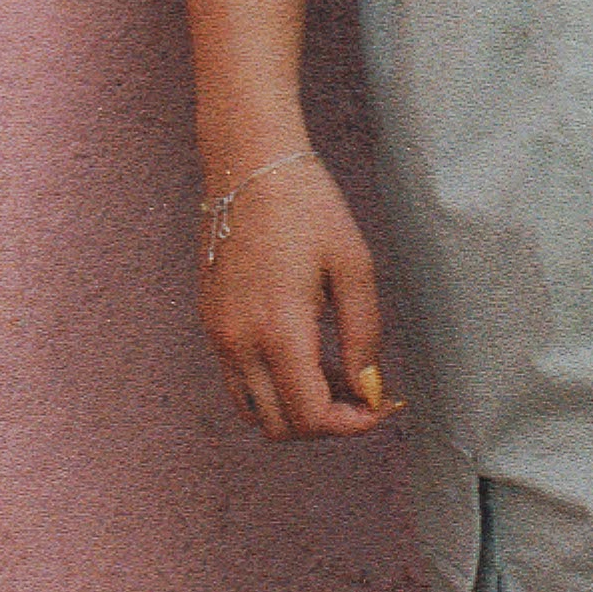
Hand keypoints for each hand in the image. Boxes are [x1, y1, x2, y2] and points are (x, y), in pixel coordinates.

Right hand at [198, 140, 399, 444]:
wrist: (250, 165)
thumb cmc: (308, 207)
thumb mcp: (354, 265)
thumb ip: (364, 334)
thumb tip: (369, 387)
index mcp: (278, 329)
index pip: (310, 416)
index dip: (352, 424)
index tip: (381, 404)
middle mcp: (239, 341)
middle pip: (280, 425)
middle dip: (326, 422)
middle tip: (363, 391)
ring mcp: (218, 334)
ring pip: (254, 411)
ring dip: (296, 407)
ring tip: (335, 373)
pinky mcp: (211, 322)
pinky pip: (238, 381)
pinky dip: (272, 385)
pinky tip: (305, 353)